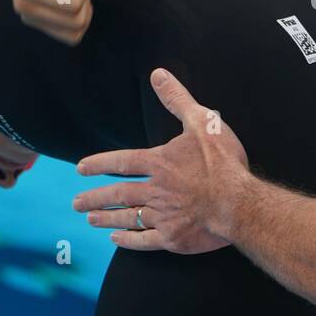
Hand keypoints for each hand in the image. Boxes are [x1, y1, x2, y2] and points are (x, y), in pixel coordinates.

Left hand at [73, 69, 249, 252]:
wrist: (238, 203)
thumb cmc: (223, 162)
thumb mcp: (202, 122)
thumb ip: (178, 100)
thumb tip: (158, 75)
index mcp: (159, 163)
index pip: (122, 162)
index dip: (100, 164)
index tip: (81, 169)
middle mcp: (155, 190)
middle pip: (118, 193)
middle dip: (95, 197)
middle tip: (76, 202)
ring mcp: (162, 216)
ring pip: (127, 217)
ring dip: (106, 218)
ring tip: (90, 219)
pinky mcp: (173, 237)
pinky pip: (144, 240)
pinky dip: (128, 241)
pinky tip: (117, 240)